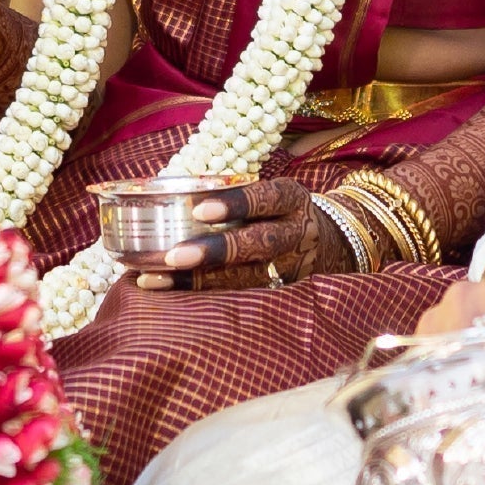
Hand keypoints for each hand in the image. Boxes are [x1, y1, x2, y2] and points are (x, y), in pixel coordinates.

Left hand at [129, 179, 350, 291]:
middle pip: (259, 243)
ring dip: (198, 280)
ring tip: (156, 278)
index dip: (234, 204)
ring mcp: (291, 268)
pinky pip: (241, 296)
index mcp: (291, 200)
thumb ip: (233, 193)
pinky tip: (169, 291)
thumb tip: (164, 188)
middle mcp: (296, 233)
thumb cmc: (279, 214)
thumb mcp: (271, 196)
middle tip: (173, 255)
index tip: (199, 210)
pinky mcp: (281, 293)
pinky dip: (203, 295)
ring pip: (248, 278)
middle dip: (215, 251)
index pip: (266, 198)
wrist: (327, 246)